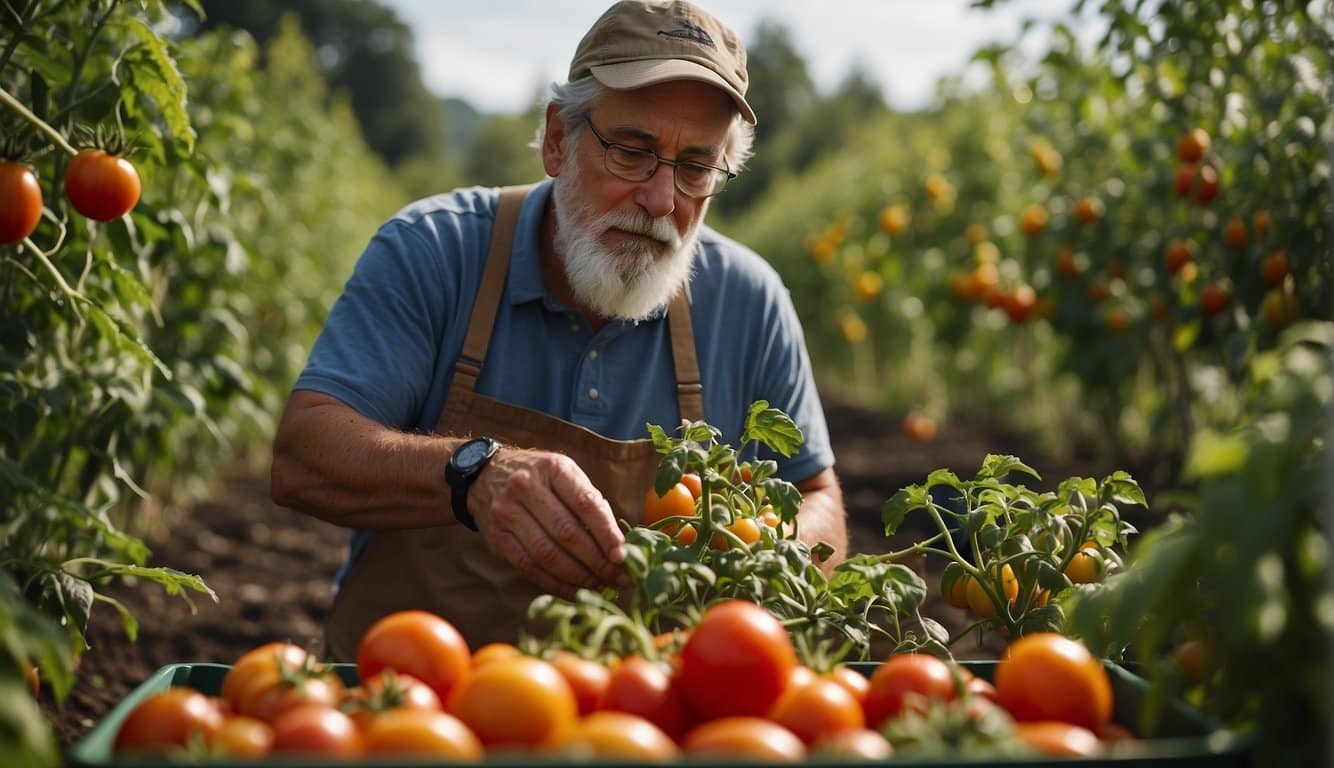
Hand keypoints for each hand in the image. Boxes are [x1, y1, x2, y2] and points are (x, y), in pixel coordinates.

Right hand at [468, 446, 627, 596]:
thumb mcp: (566, 477)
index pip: (586, 504)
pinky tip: (575, 591)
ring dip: (578, 577)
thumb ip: (591, 505)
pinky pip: (529, 568)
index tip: (623, 557)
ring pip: (548, 555)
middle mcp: (526, 487)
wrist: (486, 475)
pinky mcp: (495, 537)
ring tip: (601, 588)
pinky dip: (555, 584)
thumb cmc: (541, 480)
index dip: (606, 534)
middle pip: (567, 533)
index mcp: (553, 468)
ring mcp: (506, 513)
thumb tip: (620, 547)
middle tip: (619, 580)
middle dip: (597, 562)